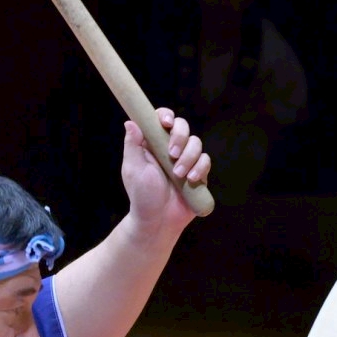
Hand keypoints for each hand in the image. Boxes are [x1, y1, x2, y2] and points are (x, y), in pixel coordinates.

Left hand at [120, 107, 211, 236]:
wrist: (157, 220)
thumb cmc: (142, 195)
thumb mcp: (133, 169)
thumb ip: (133, 145)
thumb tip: (131, 122)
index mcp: (153, 144)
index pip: (161, 120)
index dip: (166, 116)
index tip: (166, 122)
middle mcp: (170, 148)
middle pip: (182, 126)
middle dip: (180, 137)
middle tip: (172, 154)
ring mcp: (186, 159)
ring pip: (196, 142)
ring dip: (188, 156)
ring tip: (178, 175)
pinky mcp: (198, 172)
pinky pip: (205, 161)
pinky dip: (200, 167)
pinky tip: (190, 179)